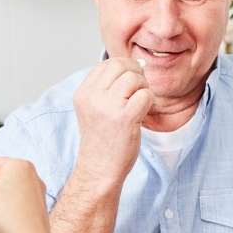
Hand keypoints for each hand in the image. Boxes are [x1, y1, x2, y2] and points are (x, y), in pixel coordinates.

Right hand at [71, 58, 151, 188]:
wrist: (99, 169)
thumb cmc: (102, 140)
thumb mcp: (94, 108)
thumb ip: (109, 86)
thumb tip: (139, 63)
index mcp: (83, 93)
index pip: (107, 63)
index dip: (124, 68)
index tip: (128, 86)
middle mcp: (92, 97)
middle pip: (121, 65)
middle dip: (136, 74)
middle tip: (137, 92)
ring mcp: (107, 107)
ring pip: (135, 78)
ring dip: (143, 89)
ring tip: (137, 105)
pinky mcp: (124, 118)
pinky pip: (145, 95)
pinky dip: (149, 102)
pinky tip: (141, 114)